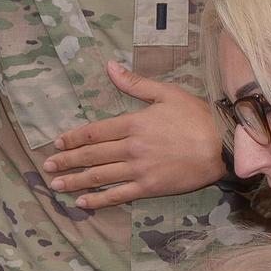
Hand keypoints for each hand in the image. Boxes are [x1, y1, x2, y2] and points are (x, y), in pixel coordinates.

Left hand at [42, 61, 223, 208]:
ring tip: (56, 185)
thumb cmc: (197, 117)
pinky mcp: (148, 187)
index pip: (94, 131)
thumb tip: (110, 67)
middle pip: (91, 155)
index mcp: (133, 123)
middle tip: (48, 166)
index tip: (58, 144)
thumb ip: (135, 84)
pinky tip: (82, 202)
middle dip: (67, 161)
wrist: (222, 145)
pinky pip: (117, 195)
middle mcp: (131, 147)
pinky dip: (98, 200)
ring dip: (75, 181)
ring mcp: (138, 169)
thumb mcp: (166, 93)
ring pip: (99, 176)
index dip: (73, 138)